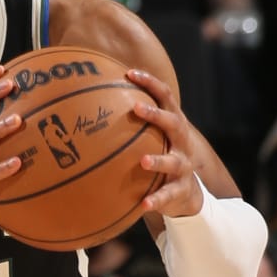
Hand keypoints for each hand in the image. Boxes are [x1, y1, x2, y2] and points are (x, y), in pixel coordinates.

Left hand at [127, 68, 202, 220]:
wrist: (187, 192)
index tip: (129, 73)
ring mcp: (183, 166)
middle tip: (136, 108)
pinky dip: (156, 199)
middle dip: (156, 114)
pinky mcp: (181, 189)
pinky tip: (143, 204)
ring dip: (159, 160)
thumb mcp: (152, 136)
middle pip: (173, 122)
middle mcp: (181, 142)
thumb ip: (131, 120)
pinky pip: (168, 194)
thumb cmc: (161, 155)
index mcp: (174, 124)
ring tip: (143, 161)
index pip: (165, 96)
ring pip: (173, 161)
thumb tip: (89, 99)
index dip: (150, 83)